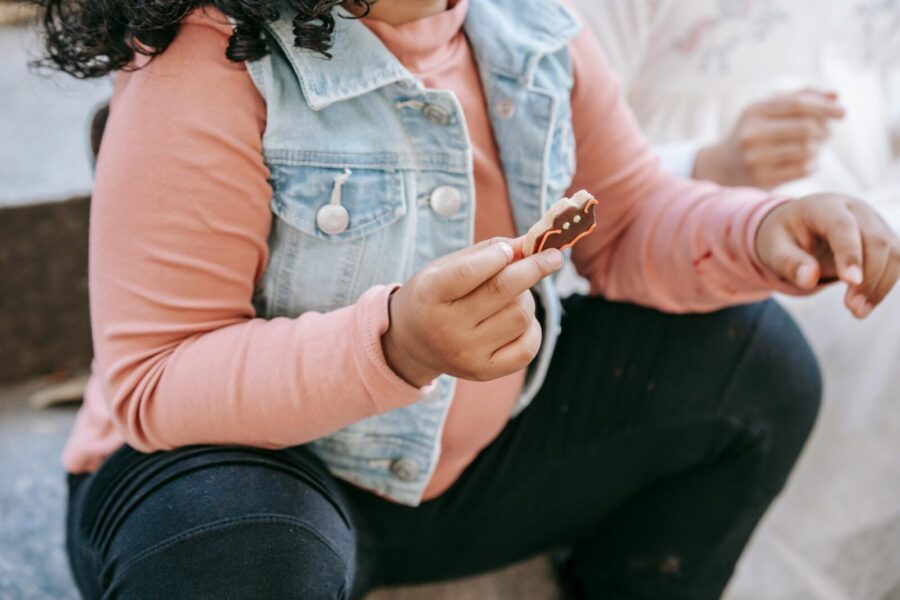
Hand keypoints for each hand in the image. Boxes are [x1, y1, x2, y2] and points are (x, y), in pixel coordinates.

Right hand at [382, 239, 563, 386]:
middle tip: (552, 256)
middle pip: (504, 291)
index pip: (470, 272)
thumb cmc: (433, 295)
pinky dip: (533, 328)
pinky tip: (522, 320)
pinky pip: (528, 348)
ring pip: (521, 316)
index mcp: (430, 295)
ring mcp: (467, 353)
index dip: (499, 255)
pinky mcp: (484, 372)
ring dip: (528, 298)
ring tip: (516, 295)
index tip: (517, 247)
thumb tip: (528, 244)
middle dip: (534, 268)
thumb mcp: (445, 266)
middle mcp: (447, 328)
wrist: (410, 343)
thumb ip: (485, 252)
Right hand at [694, 90, 844, 188]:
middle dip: (824, 130)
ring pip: (807, 149)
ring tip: (814, 146)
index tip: (843, 112)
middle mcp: (751, 134)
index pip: (798, 105)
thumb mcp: (768, 109)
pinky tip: (805, 161)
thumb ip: (801, 97)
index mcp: (754, 111)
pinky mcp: (761, 179)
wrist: (721, 166)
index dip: (825, 107)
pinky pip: (803, 169)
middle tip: (826, 133)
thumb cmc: (754, 132)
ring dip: (818, 148)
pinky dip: (812, 164)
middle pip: (806, 128)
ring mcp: (755, 158)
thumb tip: (836, 95)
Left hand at [756, 194, 899, 317]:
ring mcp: (874, 222)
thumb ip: (789, 263)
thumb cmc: (783, 237)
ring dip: (880, 285)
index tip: (851, 282)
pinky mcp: (884, 238)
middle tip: (852, 308)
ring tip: (858, 311)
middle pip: (875, 240)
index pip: (843, 227)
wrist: (797, 225)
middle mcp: (855, 209)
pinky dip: (884, 285)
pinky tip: (866, 304)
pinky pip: (895, 261)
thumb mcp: (773, 248)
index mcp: (823, 207)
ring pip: (892, 252)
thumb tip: (808, 280)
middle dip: (868, 277)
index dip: (850, 253)